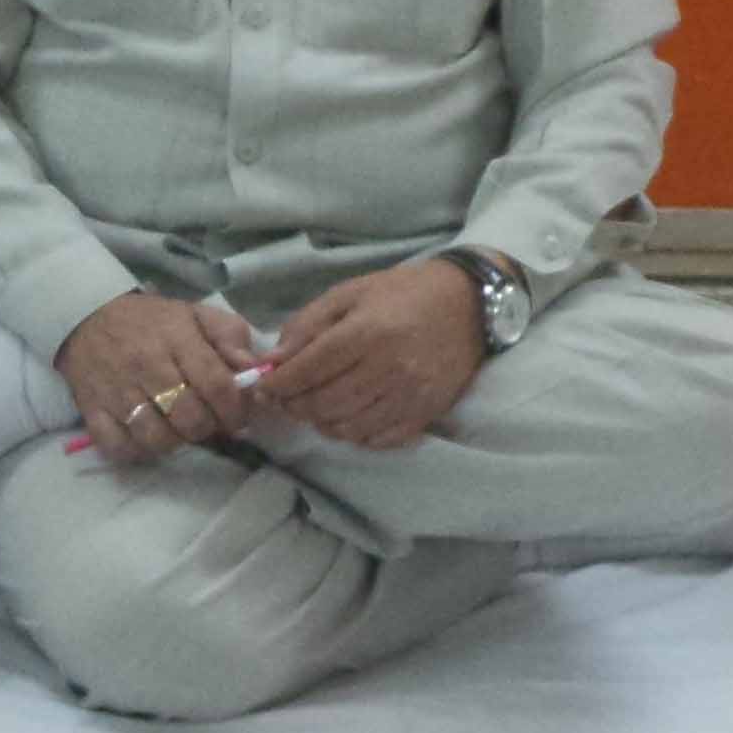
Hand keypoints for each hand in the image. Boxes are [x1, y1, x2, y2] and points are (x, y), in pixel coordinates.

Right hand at [54, 293, 265, 462]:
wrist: (87, 316)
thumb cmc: (151, 321)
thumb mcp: (195, 315)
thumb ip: (230, 336)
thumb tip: (254, 367)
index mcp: (177, 339)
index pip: (216, 385)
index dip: (235, 410)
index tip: (238, 418)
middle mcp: (147, 366)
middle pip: (190, 418)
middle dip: (207, 428)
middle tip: (206, 422)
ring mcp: (117, 392)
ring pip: (157, 439)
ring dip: (174, 442)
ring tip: (176, 429)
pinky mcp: (92, 411)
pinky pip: (118, 447)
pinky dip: (136, 451)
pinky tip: (145, 437)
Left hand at [258, 259, 485, 449]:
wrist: (468, 303)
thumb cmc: (402, 293)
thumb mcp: (350, 294)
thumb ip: (308, 325)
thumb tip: (273, 361)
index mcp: (366, 332)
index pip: (309, 370)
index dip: (279, 384)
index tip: (264, 387)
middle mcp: (387, 368)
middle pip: (324, 404)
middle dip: (295, 406)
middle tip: (286, 400)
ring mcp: (409, 395)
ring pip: (347, 427)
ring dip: (321, 423)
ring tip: (314, 409)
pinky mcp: (425, 413)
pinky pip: (378, 438)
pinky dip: (354, 434)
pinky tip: (348, 418)